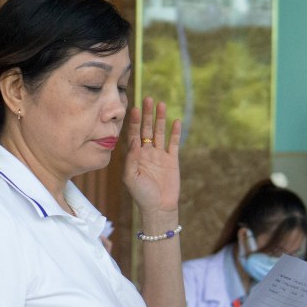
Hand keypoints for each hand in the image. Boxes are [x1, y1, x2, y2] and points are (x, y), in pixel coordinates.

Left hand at [123, 97, 181, 215]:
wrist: (159, 207)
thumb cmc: (141, 195)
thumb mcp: (131, 177)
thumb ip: (131, 159)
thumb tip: (133, 141)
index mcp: (134, 156)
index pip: (133, 135)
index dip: (134, 122)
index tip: (134, 108)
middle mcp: (146, 153)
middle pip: (147, 129)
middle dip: (147, 115)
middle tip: (148, 99)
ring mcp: (160, 155)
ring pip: (160, 133)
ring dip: (160, 119)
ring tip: (161, 104)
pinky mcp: (172, 160)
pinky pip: (174, 143)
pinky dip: (175, 132)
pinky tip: (175, 121)